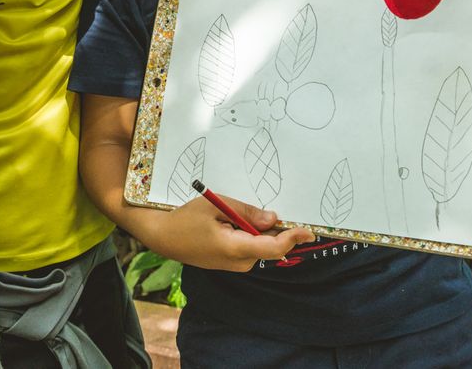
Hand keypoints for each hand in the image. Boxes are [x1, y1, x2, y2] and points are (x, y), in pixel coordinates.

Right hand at [147, 194, 314, 271]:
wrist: (162, 236)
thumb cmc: (186, 219)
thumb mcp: (215, 206)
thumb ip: (246, 212)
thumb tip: (273, 219)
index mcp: (235, 249)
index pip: (273, 247)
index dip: (293, 238)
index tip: (308, 231)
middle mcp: (238, 262)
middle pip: (267, 244)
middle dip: (269, 226)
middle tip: (254, 206)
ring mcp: (233, 265)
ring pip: (257, 244)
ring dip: (254, 228)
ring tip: (227, 212)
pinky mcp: (229, 263)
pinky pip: (247, 247)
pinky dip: (246, 233)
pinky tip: (226, 221)